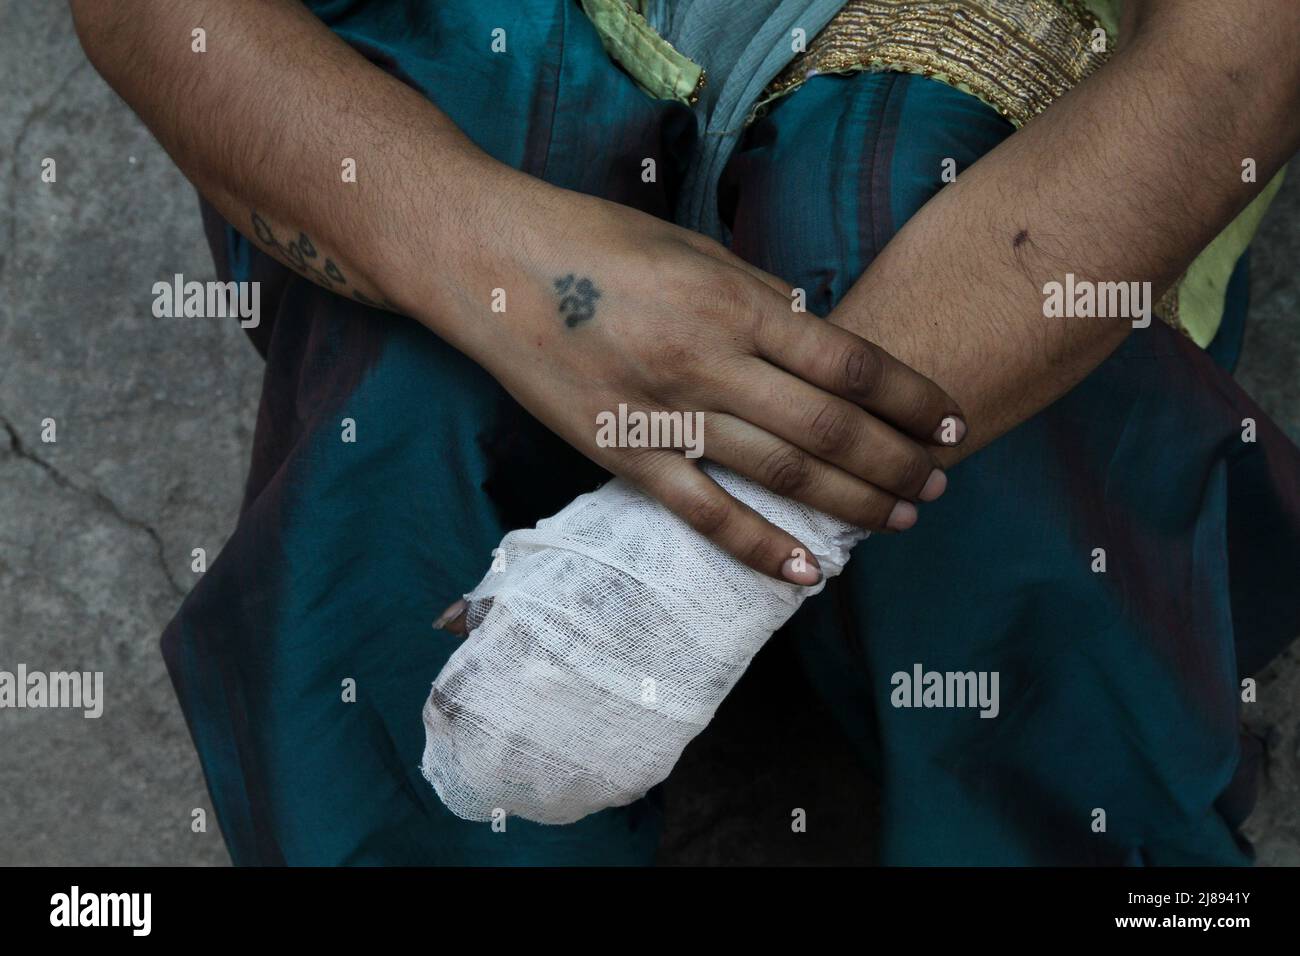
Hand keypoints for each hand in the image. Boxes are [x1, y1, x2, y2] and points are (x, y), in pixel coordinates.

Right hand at [440, 168, 965, 582]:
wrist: (491, 264)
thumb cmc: (598, 243)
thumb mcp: (696, 250)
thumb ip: (763, 300)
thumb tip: (824, 344)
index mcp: (736, 301)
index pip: (852, 364)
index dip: (915, 400)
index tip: (953, 423)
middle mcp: (710, 360)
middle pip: (830, 429)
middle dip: (899, 461)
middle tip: (941, 482)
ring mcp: (665, 414)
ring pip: (780, 475)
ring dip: (852, 503)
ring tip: (902, 518)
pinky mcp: (622, 455)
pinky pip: (702, 513)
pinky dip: (757, 547)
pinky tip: (805, 574)